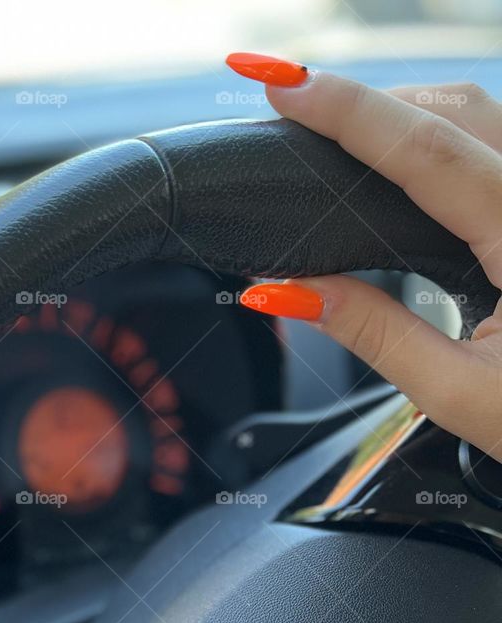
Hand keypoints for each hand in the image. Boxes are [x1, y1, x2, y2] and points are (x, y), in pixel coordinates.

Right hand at [227, 52, 501, 458]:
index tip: (284, 87)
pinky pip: (496, 145)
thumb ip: (375, 335)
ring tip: (339, 137)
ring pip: (482, 114)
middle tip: (296, 113)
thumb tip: (292, 290)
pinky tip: (403, 166)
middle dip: (370, 102)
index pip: (428, 153)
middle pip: (455, 109)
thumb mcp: (459, 392)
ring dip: (407, 114)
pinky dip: (442, 138)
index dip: (349, 112)